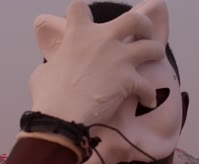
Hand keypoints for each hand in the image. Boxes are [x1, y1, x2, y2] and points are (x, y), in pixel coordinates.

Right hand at [29, 0, 164, 124]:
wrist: (62, 117)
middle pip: (134, 19)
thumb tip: (52, 69)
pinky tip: (148, 101)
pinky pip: (148, 86)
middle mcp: (102, 40)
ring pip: (152, 47)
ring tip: (153, 62)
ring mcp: (119, 59)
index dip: (83, 14)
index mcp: (77, 34)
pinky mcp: (129, 80)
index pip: (79, 8)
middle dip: (143, 25)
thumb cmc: (49, 96)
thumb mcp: (44, 72)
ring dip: (155, 53)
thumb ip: (54, 63)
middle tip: (141, 36)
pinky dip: (149, 95)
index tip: (87, 23)